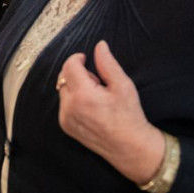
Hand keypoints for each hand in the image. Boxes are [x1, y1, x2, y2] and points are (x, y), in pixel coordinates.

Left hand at [57, 41, 164, 184]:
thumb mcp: (123, 85)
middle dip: (77, 73)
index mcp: (83, 95)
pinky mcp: (66, 126)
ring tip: (96, 96)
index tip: (87, 59)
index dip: (78, 58)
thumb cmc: (129, 116)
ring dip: (75, 86)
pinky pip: (64, 103)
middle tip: (97, 82)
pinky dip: (73, 99)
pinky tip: (91, 107)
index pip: (69, 65)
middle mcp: (69, 107)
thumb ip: (108, 63)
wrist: (130, 147)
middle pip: (63, 76)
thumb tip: (99, 45)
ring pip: (63, 90)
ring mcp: (65, 118)